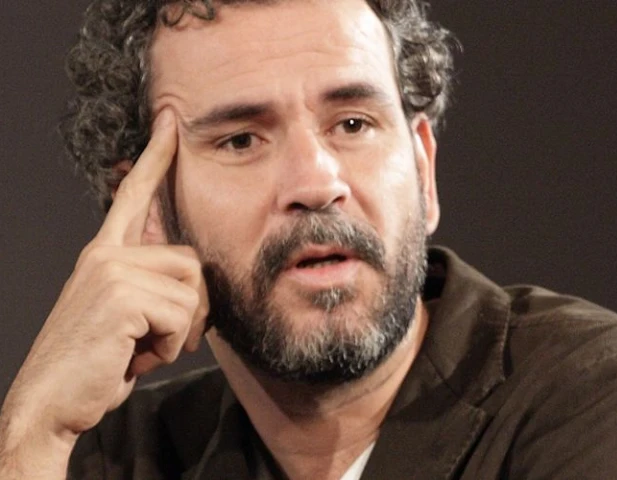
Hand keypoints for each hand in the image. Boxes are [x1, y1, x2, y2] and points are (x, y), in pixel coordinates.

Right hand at [0, 109, 207, 473]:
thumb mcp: (125, 318)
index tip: (169, 122)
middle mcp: (104, 254)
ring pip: (192, 290)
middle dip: (192, 309)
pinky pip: (182, 314)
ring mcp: (109, 271)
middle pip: (192, 261)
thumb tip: (193, 277)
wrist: (51, 404)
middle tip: (159, 339)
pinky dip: (170, 346)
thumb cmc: (95, 364)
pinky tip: (136, 358)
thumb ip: (150, 287)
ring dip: (180, 332)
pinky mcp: (119, 294)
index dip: (154, 158)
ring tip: (143, 348)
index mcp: (104, 254)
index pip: (132, 196)